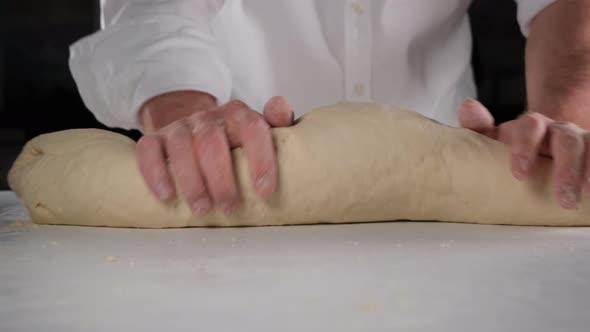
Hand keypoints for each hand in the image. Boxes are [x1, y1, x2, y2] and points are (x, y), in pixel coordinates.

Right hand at [136, 91, 293, 214]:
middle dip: (221, 179)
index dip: (260, 159)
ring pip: (181, 147)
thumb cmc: (235, 140)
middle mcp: (207, 118)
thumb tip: (281, 107)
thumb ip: (276, 122)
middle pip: (211, 142)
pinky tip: (167, 195)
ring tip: (202, 210)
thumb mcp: (259, 132)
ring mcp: (179, 127)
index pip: (251, 128)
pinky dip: (155, 173)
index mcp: (238, 115)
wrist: (196, 127)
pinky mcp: (155, 139)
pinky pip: (148, 150)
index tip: (264, 191)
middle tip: (230, 208)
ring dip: (191, 181)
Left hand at [459, 99, 589, 208]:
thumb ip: (480, 128)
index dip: (525, 147)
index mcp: (533, 126)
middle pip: (568, 140)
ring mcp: (585, 141)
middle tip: (564, 199)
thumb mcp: (495, 141)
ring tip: (589, 198)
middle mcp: (562, 131)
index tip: (519, 174)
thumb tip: (468, 106)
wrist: (545, 150)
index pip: (530, 126)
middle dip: (567, 169)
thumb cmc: (515, 150)